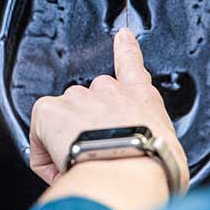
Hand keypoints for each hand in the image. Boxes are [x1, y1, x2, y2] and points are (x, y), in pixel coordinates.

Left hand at [27, 27, 188, 190]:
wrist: (127, 174)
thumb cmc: (152, 169)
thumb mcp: (171, 153)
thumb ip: (157, 146)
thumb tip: (151, 161)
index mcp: (141, 99)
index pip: (132, 65)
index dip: (125, 49)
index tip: (122, 36)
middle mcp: (109, 91)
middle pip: (90, 101)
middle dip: (87, 126)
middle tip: (95, 155)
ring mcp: (78, 97)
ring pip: (63, 119)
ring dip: (67, 140)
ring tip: (81, 166)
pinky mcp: (50, 110)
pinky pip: (38, 134)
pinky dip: (44, 155)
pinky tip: (60, 169)